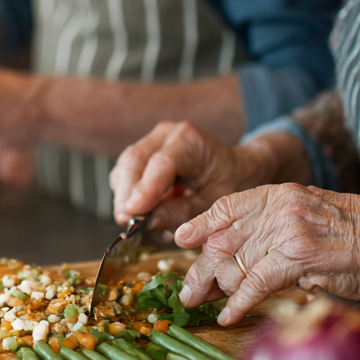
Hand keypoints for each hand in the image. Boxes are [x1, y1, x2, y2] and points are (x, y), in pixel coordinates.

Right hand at [110, 123, 293, 228]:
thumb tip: (146, 222)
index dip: (144, 189)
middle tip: (126, 225)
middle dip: (126, 195)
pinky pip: (125, 171)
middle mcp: (167, 134)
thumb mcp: (214, 204)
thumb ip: (182, 213)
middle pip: (134, 160)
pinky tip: (140, 209)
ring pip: (125, 166)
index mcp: (191, 141)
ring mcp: (152, 140)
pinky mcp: (143, 152)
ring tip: (135, 221)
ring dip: (124, 195)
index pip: (162, 163)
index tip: (131, 214)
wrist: (235, 168)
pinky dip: (127, 192)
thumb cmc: (229, 184)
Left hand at [175, 184, 359, 324]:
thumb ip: (282, 228)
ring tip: (200, 303)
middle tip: (188, 289)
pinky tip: (229, 315)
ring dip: (214, 287)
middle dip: (202, 266)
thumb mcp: (317, 217)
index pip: (229, 204)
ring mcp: (288, 229)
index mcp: (283, 192)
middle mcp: (281, 206)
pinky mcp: (299, 257)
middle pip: (225, 236)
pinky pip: (256, 282)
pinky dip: (239, 301)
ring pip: (235, 260)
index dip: (202, 223)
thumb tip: (253, 256)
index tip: (182, 239)